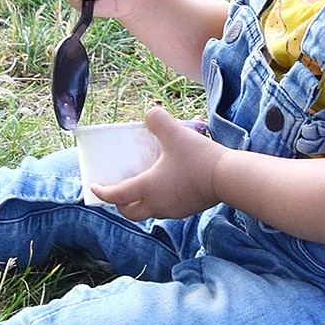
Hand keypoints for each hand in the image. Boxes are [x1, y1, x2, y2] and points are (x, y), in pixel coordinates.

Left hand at [90, 106, 223, 220]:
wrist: (229, 178)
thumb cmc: (198, 158)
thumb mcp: (175, 134)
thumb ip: (158, 120)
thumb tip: (150, 113)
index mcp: (147, 188)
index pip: (117, 195)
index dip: (102, 192)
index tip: (94, 188)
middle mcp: (157, 204)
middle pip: (130, 212)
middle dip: (119, 204)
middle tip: (116, 191)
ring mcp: (173, 211)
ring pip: (149, 211)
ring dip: (140, 203)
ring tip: (141, 185)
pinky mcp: (188, 210)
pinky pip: (165, 209)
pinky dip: (158, 201)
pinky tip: (166, 186)